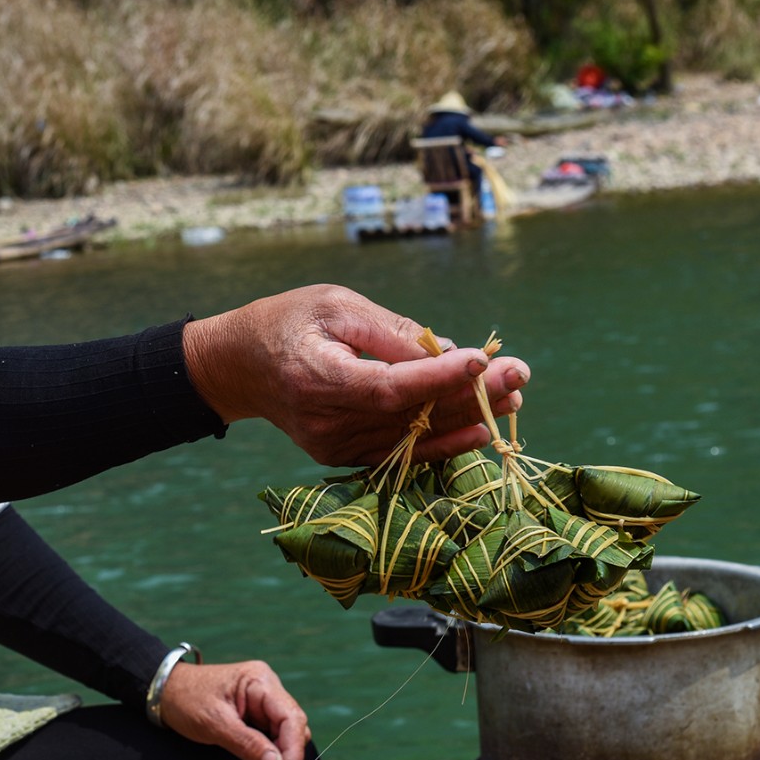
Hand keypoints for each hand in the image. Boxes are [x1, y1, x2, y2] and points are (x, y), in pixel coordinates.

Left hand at [157, 659, 310, 759]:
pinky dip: (263, 759)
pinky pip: (271, 740)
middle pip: (292, 730)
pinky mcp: (257, 717)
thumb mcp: (214, 723)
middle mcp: (267, 690)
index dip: (293, 748)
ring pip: (284, 738)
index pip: (291, 717)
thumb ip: (247, 743)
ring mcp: (263, 703)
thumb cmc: (186, 700)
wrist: (165, 693)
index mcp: (260, 681)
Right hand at [181, 284, 530, 466]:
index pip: (389, 386)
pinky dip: (439, 443)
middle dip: (469, 395)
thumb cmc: (288, 321)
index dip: (439, 378)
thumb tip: (445, 352)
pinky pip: (397, 453)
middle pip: (408, 416)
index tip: (482, 361)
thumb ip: (388, 330)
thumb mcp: (335, 305)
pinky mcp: (339, 455)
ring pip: (409, 438)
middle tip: (519, 374)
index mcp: (317, 376)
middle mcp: (324, 420)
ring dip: (464, 420)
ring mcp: (332, 444)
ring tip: (512, 400)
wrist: (240, 366)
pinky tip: (477, 431)